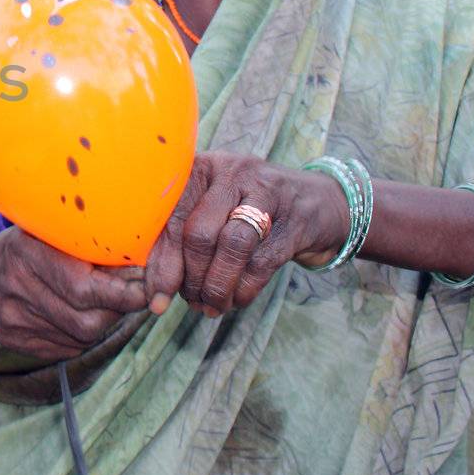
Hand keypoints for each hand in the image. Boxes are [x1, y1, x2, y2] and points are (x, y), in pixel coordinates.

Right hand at [0, 227, 149, 361]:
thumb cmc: (47, 242)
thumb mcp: (69, 231)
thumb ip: (103, 248)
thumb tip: (152, 270)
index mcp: (28, 249)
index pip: (85, 289)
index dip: (124, 294)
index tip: (149, 290)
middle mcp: (15, 284)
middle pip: (87, 321)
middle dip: (117, 310)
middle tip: (130, 294)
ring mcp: (11, 314)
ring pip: (81, 338)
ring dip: (101, 322)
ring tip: (100, 301)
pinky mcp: (11, 337)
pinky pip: (67, 348)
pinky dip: (80, 336)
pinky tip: (75, 313)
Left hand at [145, 151, 347, 317]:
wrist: (318, 203)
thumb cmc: (248, 208)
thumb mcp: (213, 207)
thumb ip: (181, 233)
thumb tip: (155, 286)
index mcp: (202, 167)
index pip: (171, 215)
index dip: (161, 260)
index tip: (155, 296)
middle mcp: (233, 173)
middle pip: (199, 231)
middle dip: (189, 277)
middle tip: (188, 301)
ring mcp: (267, 194)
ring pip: (232, 247)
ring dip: (217, 286)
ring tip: (209, 306)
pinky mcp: (295, 221)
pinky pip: (261, 262)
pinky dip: (243, 289)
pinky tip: (235, 301)